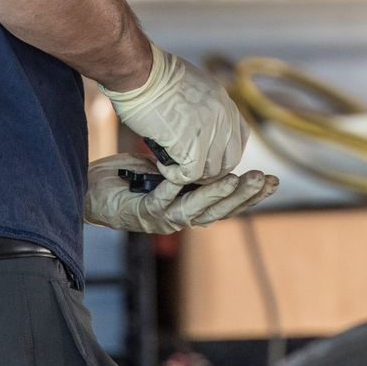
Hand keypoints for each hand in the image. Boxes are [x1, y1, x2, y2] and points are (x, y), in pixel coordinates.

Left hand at [82, 154, 277, 233]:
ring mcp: (162, 218)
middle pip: (220, 211)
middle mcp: (180, 218)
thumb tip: (218, 147)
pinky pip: (165, 200)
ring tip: (236, 179)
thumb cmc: (129, 178)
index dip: (252, 196)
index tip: (272, 181)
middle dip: (244, 196)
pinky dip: (177, 189)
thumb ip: (191, 164)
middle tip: (263, 179)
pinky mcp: (143, 212)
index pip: (230, 205)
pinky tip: (190, 176)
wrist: (93, 190)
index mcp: (191, 207)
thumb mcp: (168, 167)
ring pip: (197, 210)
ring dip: (217, 195)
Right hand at [99, 44, 247, 183]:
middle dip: (209, 170)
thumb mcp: (192, 86)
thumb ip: (203, 107)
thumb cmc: (154, 75)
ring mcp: (210, 131)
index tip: (207, 157)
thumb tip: (197, 124)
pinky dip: (175, 175)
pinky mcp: (191, 145)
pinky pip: (190, 175)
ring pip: (210, 171)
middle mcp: (224, 118)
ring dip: (190, 174)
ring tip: (170, 165)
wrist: (140, 72)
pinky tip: (161, 164)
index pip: (240, 138)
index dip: (224, 153)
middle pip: (230, 160)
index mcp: (225, 103)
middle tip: (187, 169)